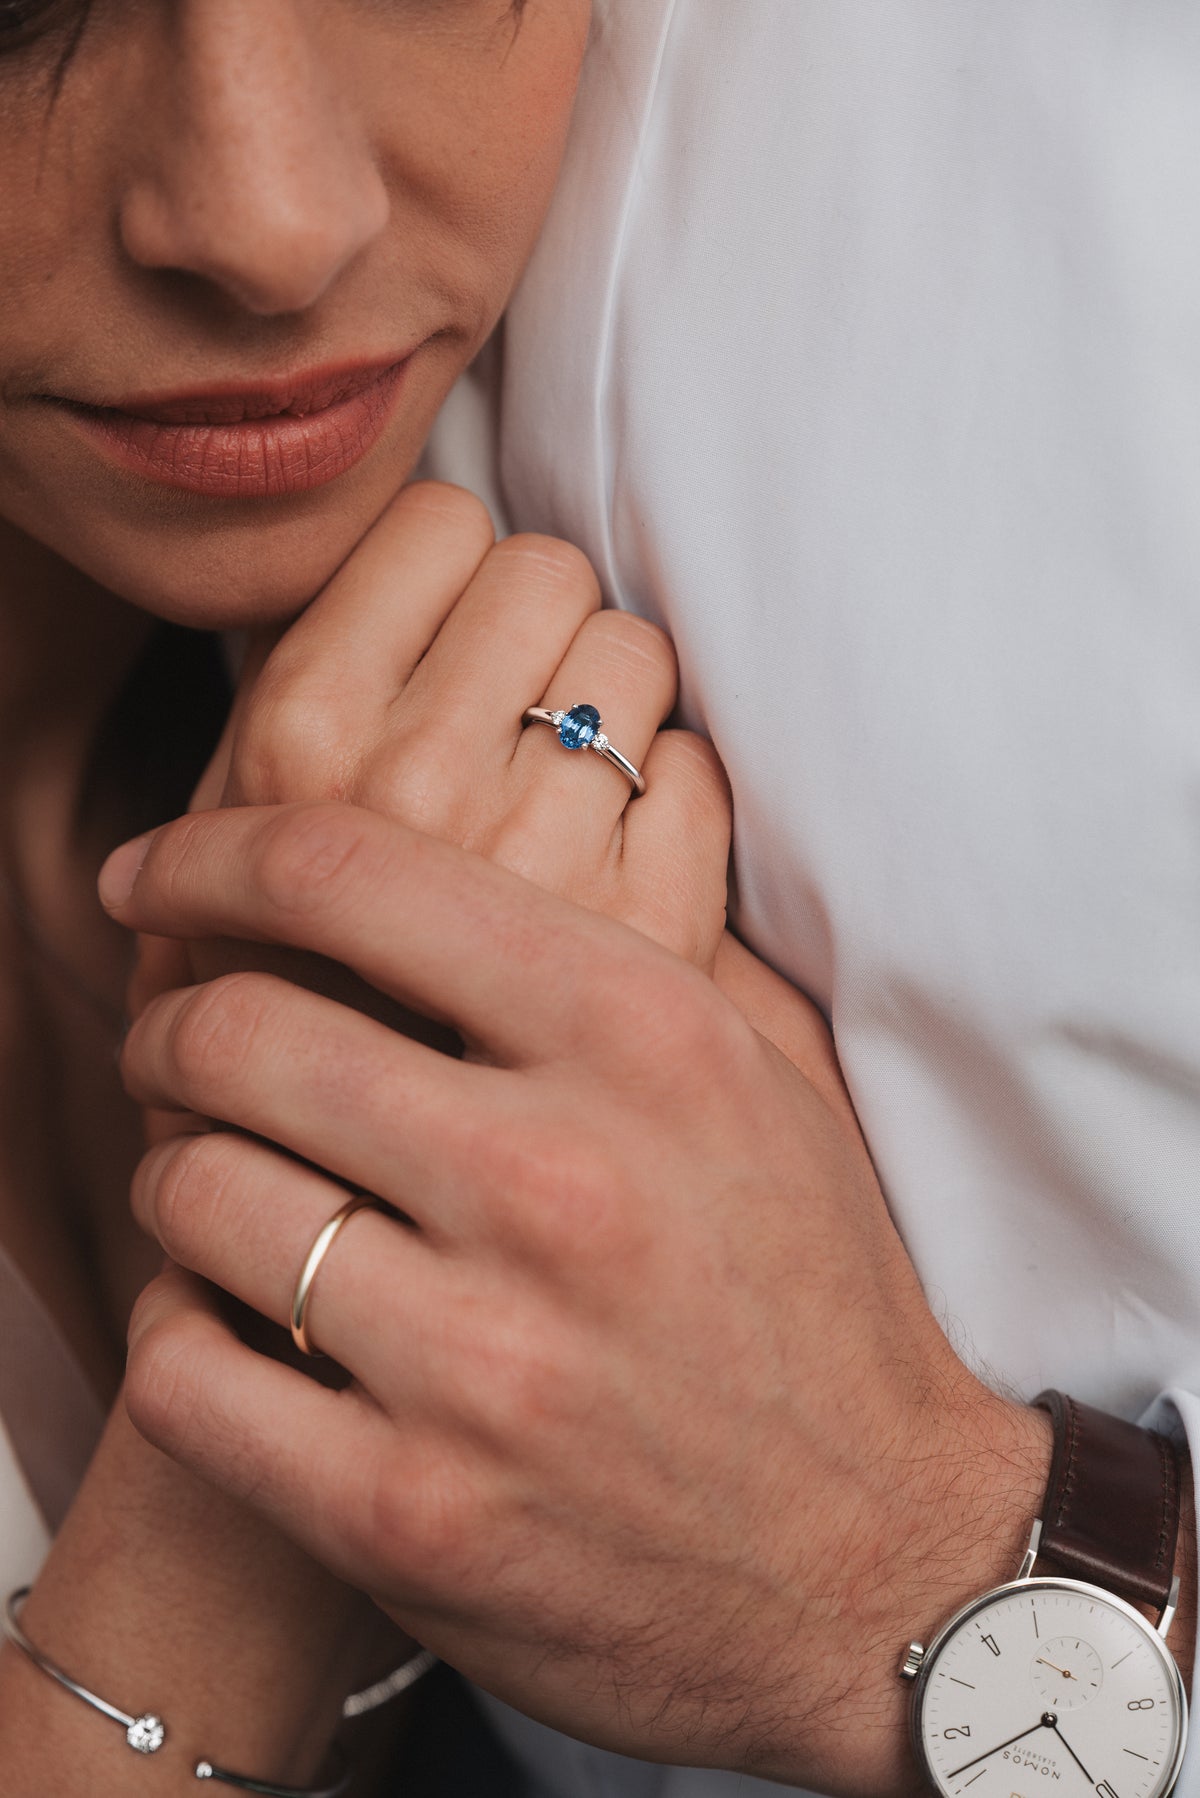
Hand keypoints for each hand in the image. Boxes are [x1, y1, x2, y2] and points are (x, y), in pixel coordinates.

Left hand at [106, 801, 1050, 1796]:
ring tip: (219, 1185)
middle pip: (238, 1030)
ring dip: (175, 1175)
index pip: (350, 876)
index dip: (210, 854)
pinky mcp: (412, 1515)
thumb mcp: (765, 1073)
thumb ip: (630, 930)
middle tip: (175, 1041)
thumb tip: (478, 814)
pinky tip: (234, 1315)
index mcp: (645, 1038)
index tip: (157, 871)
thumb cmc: (813, 1292)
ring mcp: (483, 1361)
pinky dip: (176, 1327)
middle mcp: (560, 1181)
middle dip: (168, 1022)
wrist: (882, 1563)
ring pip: (192, 1193)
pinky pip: (184, 1371)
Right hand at [198, 480, 728, 964]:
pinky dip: (671, 795)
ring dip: (611, 704)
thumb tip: (418, 557)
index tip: (448, 642)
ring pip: (638, 655)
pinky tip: (615, 855)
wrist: (352, 1192)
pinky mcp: (653, 929)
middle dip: (538, 626)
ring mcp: (547, 858)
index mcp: (302, 738)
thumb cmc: (289, 982)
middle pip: (550, 570)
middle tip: (512, 711)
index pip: (441, 523)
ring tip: (560, 787)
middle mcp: (423, 783)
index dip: (453, 573)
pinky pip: (701, 769)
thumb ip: (307, 686)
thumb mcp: (236, 824)